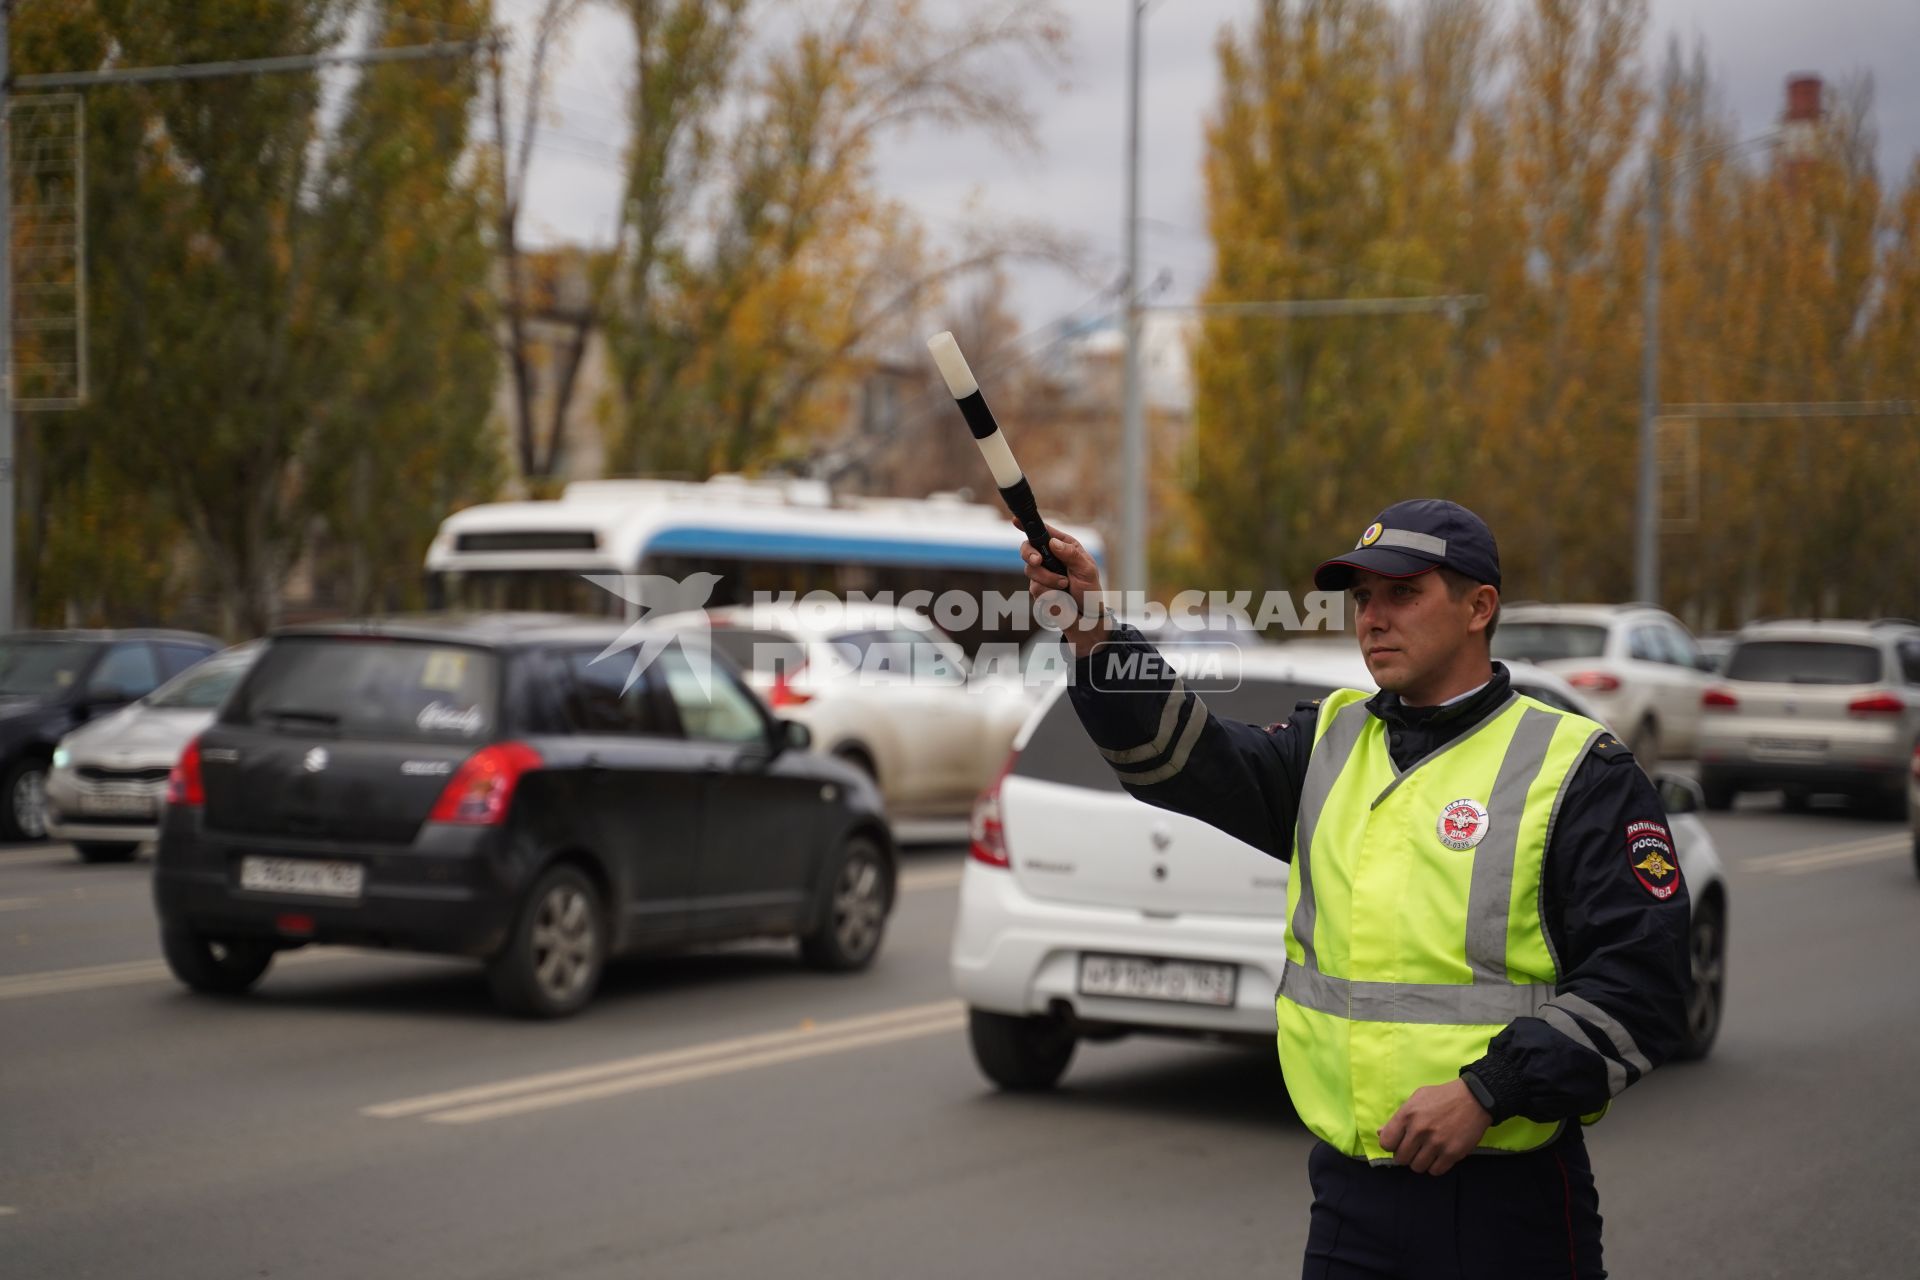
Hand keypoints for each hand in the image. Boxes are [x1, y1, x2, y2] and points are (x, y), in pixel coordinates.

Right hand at [1011, 518, 1110, 657]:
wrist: (1086, 617)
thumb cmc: (1090, 591)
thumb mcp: (1087, 570)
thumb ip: (1071, 555)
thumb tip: (1053, 543)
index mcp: (1063, 546)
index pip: (1043, 532)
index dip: (1028, 525)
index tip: (1016, 520)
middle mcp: (1050, 557)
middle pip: (1027, 549)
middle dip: (1030, 554)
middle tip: (1038, 561)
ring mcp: (1042, 574)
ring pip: (1030, 571)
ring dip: (1048, 579)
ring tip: (1065, 585)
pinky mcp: (1038, 590)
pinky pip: (1035, 588)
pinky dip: (1049, 592)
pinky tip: (1061, 597)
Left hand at [1377, 1079, 1492, 1175]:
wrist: (1474, 1099)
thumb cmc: (1442, 1097)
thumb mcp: (1416, 1099)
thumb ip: (1398, 1117)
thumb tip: (1380, 1133)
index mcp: (1407, 1115)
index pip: (1386, 1143)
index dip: (1391, 1145)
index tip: (1398, 1143)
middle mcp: (1419, 1130)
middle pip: (1401, 1158)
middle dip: (1405, 1155)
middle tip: (1414, 1149)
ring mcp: (1436, 1143)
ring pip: (1417, 1167)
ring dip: (1420, 1162)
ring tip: (1426, 1152)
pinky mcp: (1452, 1153)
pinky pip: (1435, 1171)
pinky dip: (1435, 1166)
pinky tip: (1438, 1156)